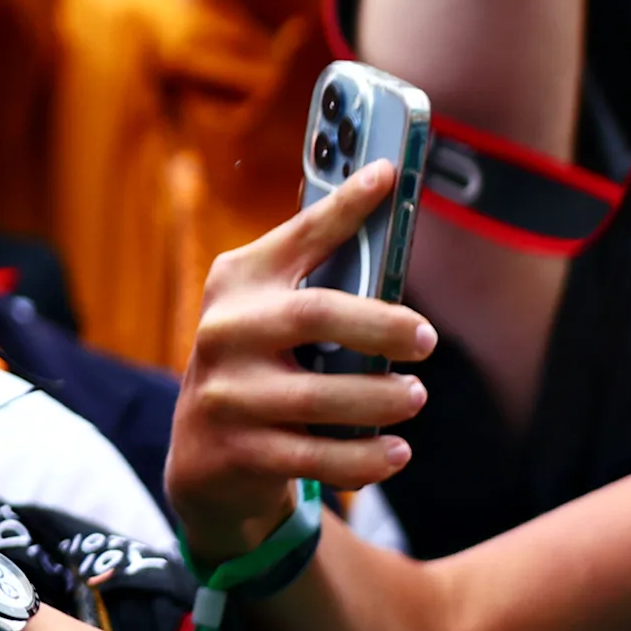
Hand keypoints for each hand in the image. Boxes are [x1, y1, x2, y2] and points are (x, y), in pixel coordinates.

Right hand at [162, 162, 434, 562]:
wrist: (204, 453)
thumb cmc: (263, 367)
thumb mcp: (274, 317)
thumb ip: (320, 286)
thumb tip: (394, 254)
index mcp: (239, 282)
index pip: (300, 234)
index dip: (346, 204)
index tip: (389, 173)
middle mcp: (223, 330)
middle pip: (315, 315)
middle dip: (382, 324)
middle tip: (426, 339)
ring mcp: (224, 392)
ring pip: (320, 396)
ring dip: (381, 398)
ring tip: (413, 397)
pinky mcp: (235, 448)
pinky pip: (314, 455)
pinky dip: (365, 457)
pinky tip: (395, 452)